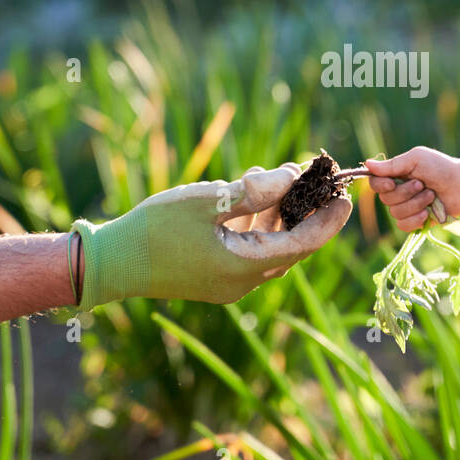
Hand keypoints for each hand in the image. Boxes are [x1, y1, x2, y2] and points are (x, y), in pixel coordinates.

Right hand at [72, 163, 351, 307]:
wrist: (112, 263)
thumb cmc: (155, 229)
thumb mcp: (207, 200)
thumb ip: (253, 191)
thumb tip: (290, 178)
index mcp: (246, 266)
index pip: (304, 243)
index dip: (329, 219)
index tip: (347, 196)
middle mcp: (244, 281)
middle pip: (292, 245)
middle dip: (307, 210)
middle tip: (317, 178)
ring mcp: (230, 283)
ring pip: (272, 245)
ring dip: (281, 213)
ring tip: (281, 177)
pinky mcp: (217, 277)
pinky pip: (253, 249)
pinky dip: (260, 223)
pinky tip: (253, 194)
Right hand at [364, 148, 459, 231]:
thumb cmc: (441, 168)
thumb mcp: (416, 159)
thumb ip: (392, 165)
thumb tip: (367, 164)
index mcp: (396, 175)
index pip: (375, 183)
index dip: (380, 185)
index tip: (392, 183)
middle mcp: (398, 192)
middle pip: (385, 199)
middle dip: (405, 193)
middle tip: (422, 185)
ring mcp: (407, 208)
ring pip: (395, 213)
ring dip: (415, 204)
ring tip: (431, 196)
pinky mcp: (415, 221)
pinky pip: (403, 225)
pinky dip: (416, 219)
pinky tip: (428, 213)